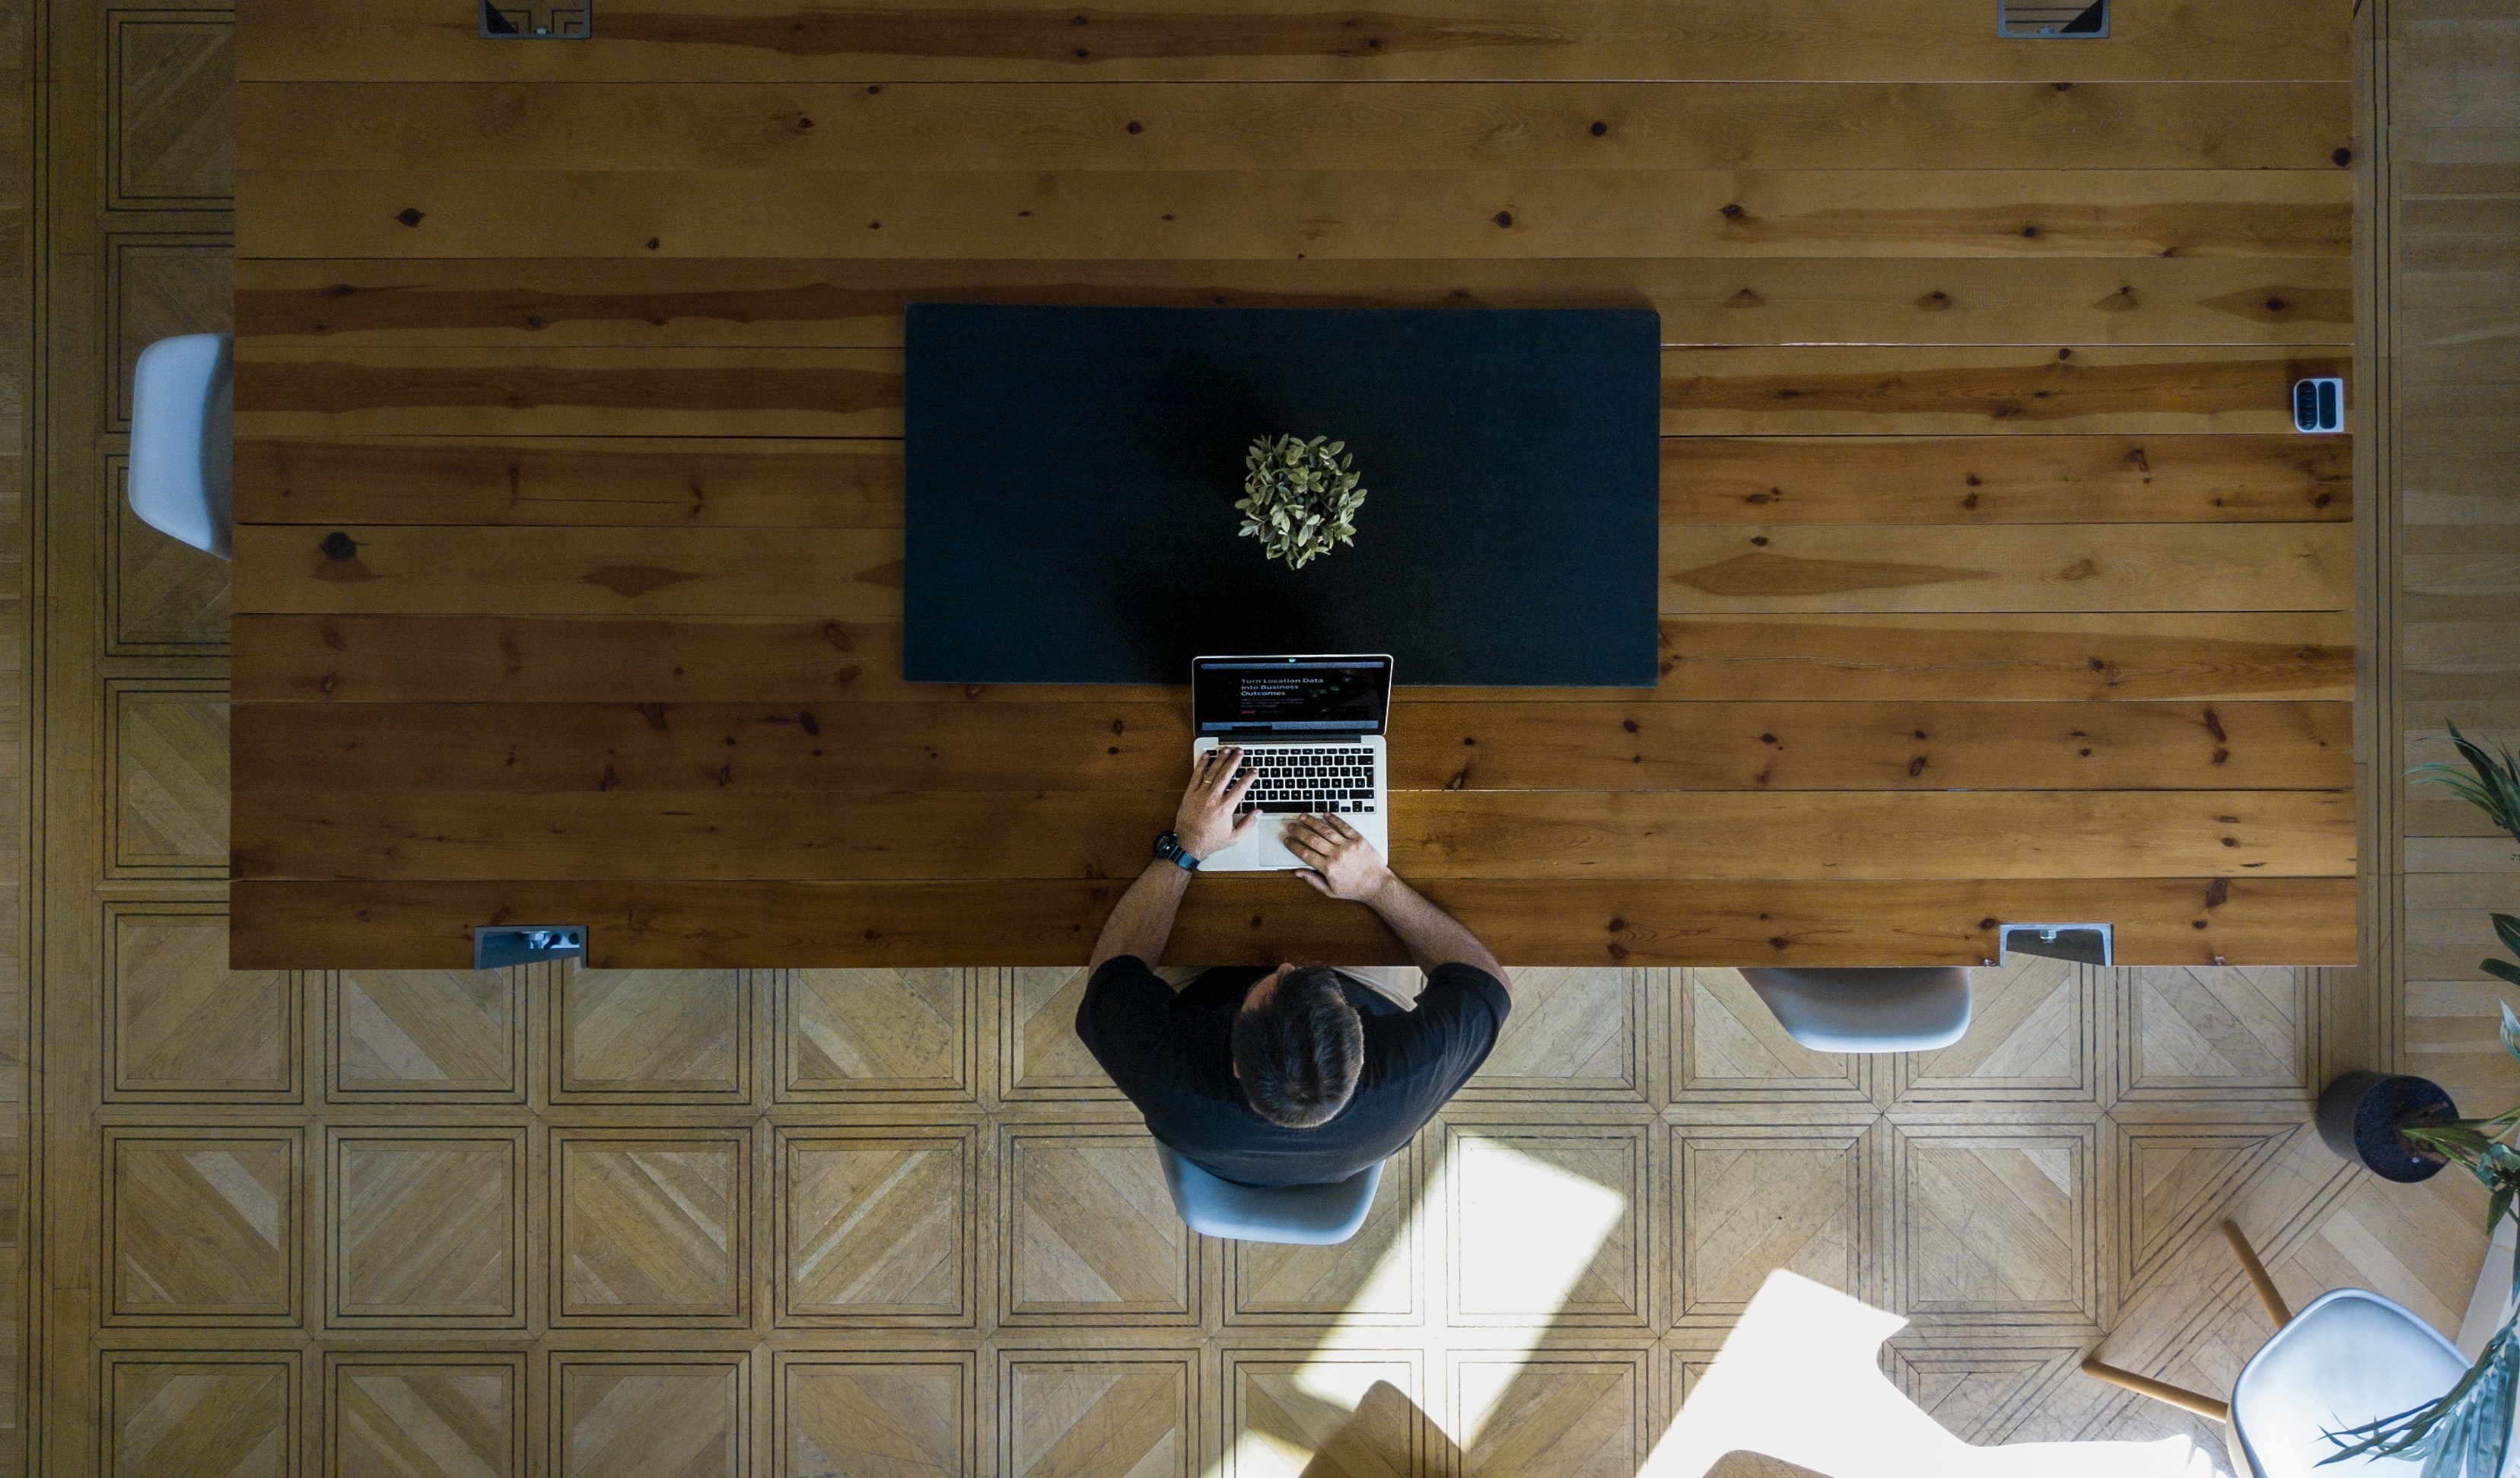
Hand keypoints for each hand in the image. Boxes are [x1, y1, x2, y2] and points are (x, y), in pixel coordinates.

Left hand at [1175, 746, 1258, 860]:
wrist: (1188, 844)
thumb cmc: (1210, 841)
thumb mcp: (1234, 837)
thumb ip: (1248, 824)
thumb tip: (1258, 812)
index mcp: (1225, 808)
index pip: (1240, 787)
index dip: (1249, 777)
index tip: (1253, 770)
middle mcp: (1213, 798)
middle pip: (1226, 774)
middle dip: (1234, 761)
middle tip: (1240, 752)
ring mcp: (1200, 794)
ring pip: (1212, 772)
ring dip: (1220, 759)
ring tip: (1226, 750)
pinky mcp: (1190, 794)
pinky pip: (1196, 775)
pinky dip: (1201, 764)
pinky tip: (1206, 755)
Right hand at [1285, 813, 1393, 901]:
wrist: (1376, 885)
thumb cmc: (1354, 889)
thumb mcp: (1330, 891)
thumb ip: (1312, 880)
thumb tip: (1297, 872)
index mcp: (1328, 868)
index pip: (1305, 853)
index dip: (1294, 845)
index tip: (1287, 840)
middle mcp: (1336, 855)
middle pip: (1312, 839)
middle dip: (1299, 831)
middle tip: (1291, 826)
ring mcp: (1348, 846)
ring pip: (1326, 830)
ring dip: (1312, 822)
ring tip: (1303, 817)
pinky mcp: (1358, 840)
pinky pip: (1344, 827)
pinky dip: (1334, 819)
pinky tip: (1325, 815)